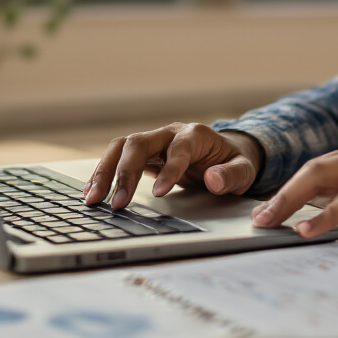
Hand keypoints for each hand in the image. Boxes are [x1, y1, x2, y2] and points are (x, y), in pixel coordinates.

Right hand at [84, 123, 264, 209]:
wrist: (225, 154)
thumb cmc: (234, 162)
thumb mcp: (244, 170)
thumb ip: (231, 175)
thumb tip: (212, 180)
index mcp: (195, 134)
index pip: (178, 149)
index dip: (169, 170)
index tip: (159, 193)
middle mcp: (169, 133)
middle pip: (139, 143)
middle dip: (125, 173)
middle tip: (117, 203)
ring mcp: (153, 141)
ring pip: (121, 147)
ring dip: (105, 172)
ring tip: (93, 199)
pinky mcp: (143, 154)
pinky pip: (117, 158)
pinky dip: (104, 174)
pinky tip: (93, 192)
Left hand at [251, 129, 337, 243]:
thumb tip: (315, 205)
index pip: (321, 165)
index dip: (292, 188)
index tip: (270, 209)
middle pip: (313, 167)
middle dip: (282, 194)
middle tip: (260, 218)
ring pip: (322, 176)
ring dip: (290, 201)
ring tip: (270, 223)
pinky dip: (323, 215)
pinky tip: (306, 229)